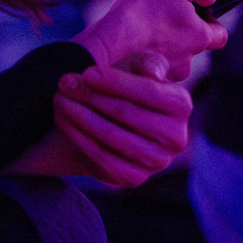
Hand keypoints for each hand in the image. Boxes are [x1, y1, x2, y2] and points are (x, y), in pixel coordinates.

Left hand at [44, 54, 194, 187]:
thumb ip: (149, 63)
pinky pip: (101, 157)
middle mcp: (176, 137)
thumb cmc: (129, 88)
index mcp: (182, 104)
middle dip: (90, 96)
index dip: (115, 81)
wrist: (117, 122)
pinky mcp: (134, 178)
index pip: (148, 91)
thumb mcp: (140, 67)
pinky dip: (78, 137)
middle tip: (64, 84)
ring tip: (60, 100)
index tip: (86, 73)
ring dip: (79, 116)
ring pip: (111, 136)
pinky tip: (64, 120)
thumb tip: (151, 74)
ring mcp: (156, 161)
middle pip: (125, 113)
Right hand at [78, 0, 223, 74]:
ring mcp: (164, 74)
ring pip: (169, 60)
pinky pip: (149, 71)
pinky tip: (130, 47)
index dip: (212, 24)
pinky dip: (143, 60)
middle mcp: (186, 61)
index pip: (220, 35)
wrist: (108, 37)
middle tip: (160, 19)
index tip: (200, 15)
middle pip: (191, 48)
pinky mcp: (144, 83)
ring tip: (141, 32)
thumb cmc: (144, 7)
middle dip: (180, 35)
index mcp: (200, 37)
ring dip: (160, 48)